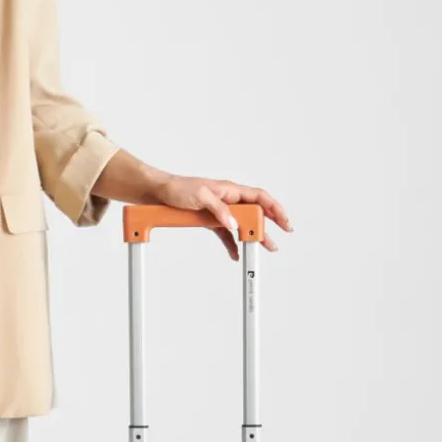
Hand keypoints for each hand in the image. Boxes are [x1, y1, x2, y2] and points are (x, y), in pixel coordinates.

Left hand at [151, 173, 292, 259]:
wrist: (158, 193)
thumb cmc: (178, 188)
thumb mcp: (200, 196)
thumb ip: (219, 210)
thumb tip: (235, 223)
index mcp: (229, 190)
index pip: (259, 197)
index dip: (274, 208)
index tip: (283, 221)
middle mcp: (227, 200)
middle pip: (254, 213)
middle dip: (267, 226)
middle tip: (276, 240)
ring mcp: (219, 211)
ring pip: (241, 225)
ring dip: (251, 237)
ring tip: (263, 248)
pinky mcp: (208, 220)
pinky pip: (224, 233)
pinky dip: (231, 243)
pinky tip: (235, 253)